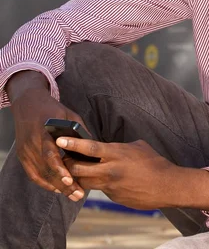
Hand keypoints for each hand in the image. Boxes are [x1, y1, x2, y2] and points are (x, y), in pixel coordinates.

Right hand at [10, 82, 85, 201]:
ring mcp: (25, 151)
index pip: (50, 154)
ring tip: (72, 195)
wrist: (28, 104)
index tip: (70, 180)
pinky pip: (33, 174)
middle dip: (62, 183)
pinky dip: (45, 183)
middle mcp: (32, 143)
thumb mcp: (69, 114)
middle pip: (46, 169)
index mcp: (43, 131)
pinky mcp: (23, 156)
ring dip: (56, 186)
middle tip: (78, 194)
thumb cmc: (52, 109)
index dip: (59, 169)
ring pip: (40, 175)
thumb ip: (80, 130)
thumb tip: (95, 147)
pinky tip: (57, 189)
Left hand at [58, 137, 176, 209]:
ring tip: (76, 171)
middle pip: (79, 170)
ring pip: (84, 183)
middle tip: (62, 159)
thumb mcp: (137, 146)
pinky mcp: (113, 198)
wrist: (166, 185)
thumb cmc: (154, 162)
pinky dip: (97, 184)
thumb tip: (109, 148)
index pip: (89, 148)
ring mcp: (110, 186)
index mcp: (117, 154)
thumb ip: (119, 147)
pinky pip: (99, 190)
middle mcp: (110, 170)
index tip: (59, 141)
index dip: (73, 144)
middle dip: (67, 165)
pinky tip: (103, 180)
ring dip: (78, 177)